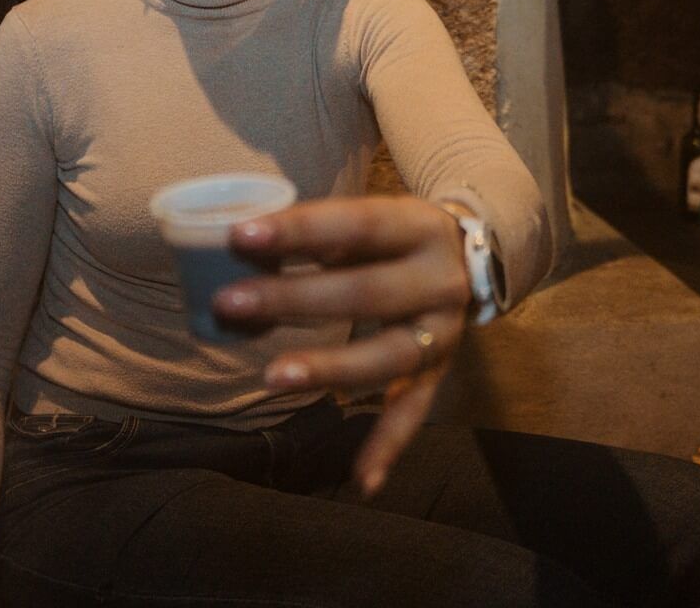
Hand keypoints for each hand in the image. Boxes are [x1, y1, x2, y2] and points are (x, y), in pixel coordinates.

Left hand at [213, 196, 471, 495]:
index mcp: (420, 226)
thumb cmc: (393, 235)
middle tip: (229, 302)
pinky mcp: (440, 373)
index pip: (358, 223)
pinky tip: (362, 481)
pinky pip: (412, 412)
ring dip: (329, 369)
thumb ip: (318, 233)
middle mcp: (440, 281)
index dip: (300, 230)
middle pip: (367, 292)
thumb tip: (241, 247)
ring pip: (387, 357)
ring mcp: (444, 333)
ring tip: (270, 377)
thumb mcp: (369, 217)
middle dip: (294, 297)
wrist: (470, 258)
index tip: (241, 235)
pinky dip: (388, 445)